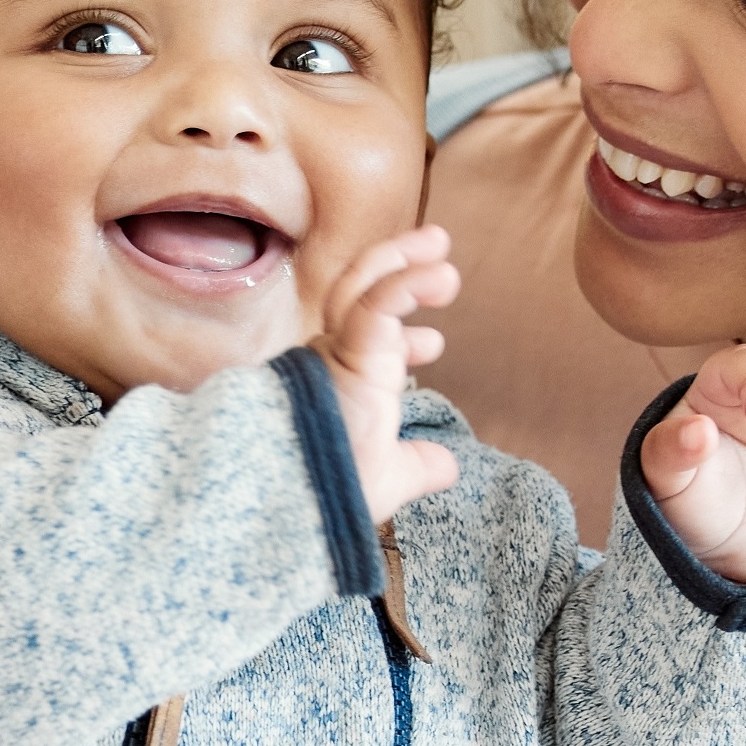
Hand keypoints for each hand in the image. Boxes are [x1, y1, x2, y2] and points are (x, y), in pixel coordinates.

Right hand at [315, 226, 463, 524]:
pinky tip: (439, 272)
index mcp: (338, 385)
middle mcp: (330, 359)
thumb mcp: (387, 479)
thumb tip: (448, 465)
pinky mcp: (347, 350)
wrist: (296, 501)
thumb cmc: (327, 494)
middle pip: (360, 296)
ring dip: (404, 260)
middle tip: (438, 252)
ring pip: (363, 286)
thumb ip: (416, 465)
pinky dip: (409, 280)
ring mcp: (335, 351)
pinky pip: (377, 301)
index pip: (366, 343)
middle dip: (399, 269)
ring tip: (440, 245)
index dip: (403, 338)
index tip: (432, 344)